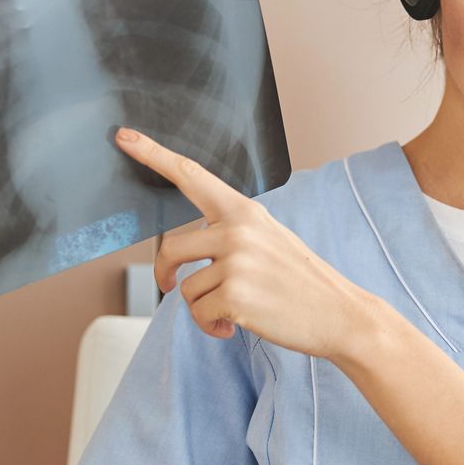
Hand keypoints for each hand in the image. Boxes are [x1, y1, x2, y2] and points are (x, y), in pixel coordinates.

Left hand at [115, 127, 377, 359]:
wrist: (340, 314)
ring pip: (186, 289)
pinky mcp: (235, 296)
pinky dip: (211, 327)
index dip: (153, 155)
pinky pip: (198, 314)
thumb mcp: (271, 240)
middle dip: (165, 273)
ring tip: (235, 310)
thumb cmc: (302, 281)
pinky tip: (235, 326)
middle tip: (170, 286)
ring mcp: (237, 263)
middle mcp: (237, 231)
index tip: (123, 137)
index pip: (191, 176)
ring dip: (203, 307)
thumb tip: (189, 255)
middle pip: (171, 248)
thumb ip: (231, 234)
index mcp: (245, 211)